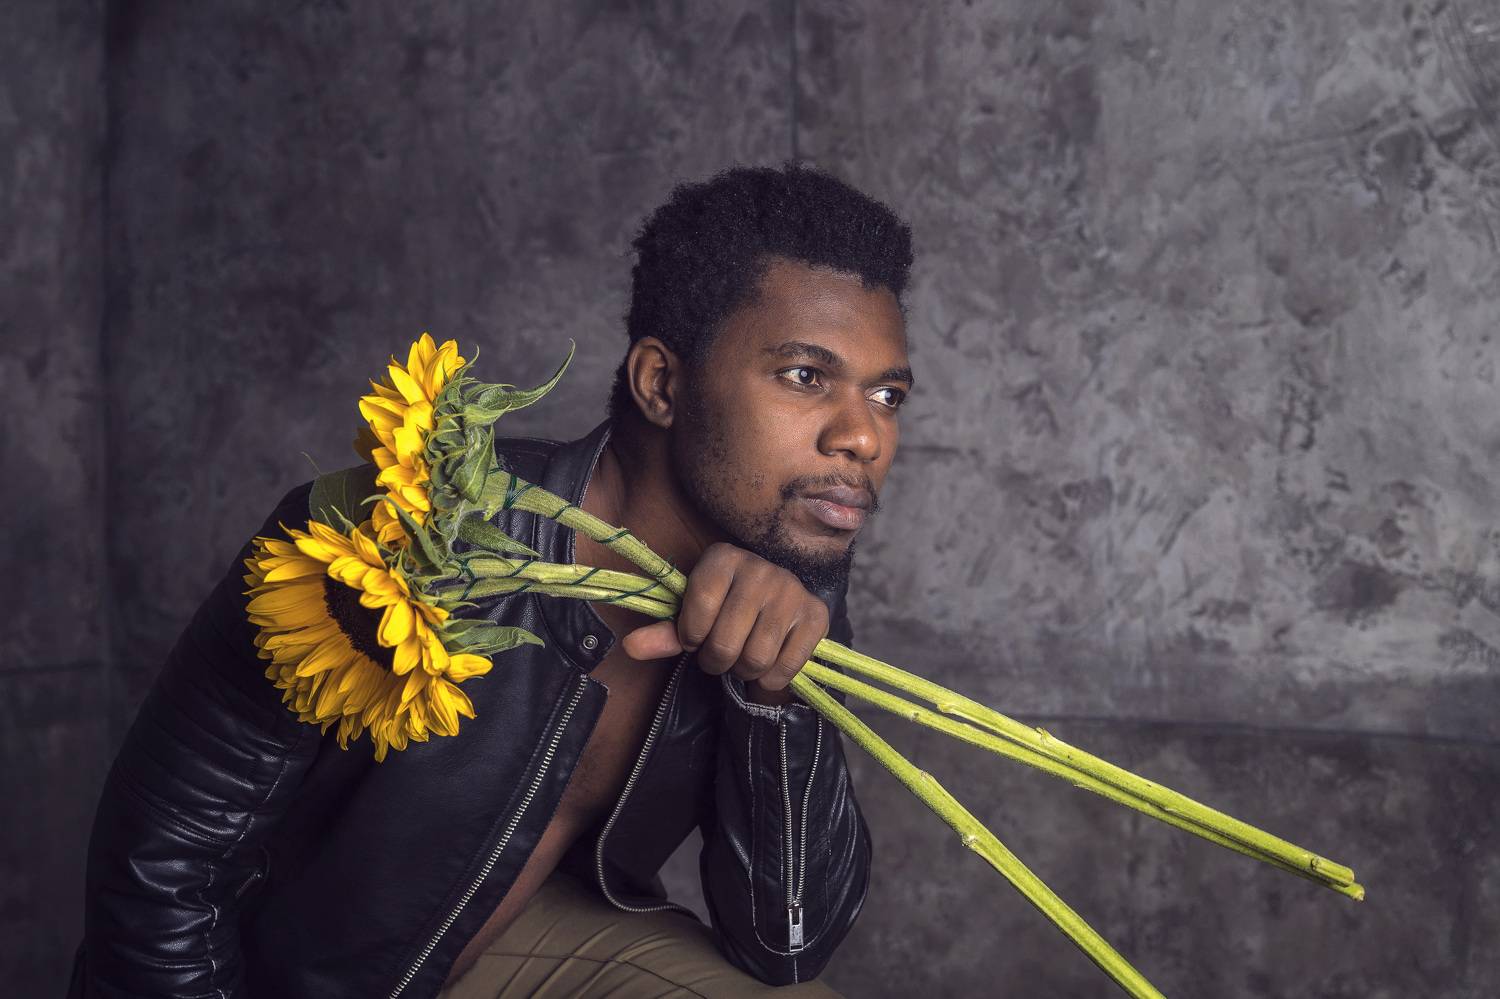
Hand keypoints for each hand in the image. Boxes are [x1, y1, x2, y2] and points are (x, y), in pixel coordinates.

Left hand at [620, 542, 829, 703]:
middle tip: (720, 655)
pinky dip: (771, 678)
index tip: (694, 638)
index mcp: (723, 557)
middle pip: (725, 642)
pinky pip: (785, 667)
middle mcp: (761, 567)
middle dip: (716, 661)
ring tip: (743, 658)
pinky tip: (769, 664)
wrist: (777, 613)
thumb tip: (631, 646)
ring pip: (755, 658)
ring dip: (744, 671)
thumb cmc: (725, 614)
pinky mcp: (817, 615)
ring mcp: (792, 590)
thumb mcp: (693, 619)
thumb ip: (663, 634)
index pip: (698, 610)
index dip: (691, 636)